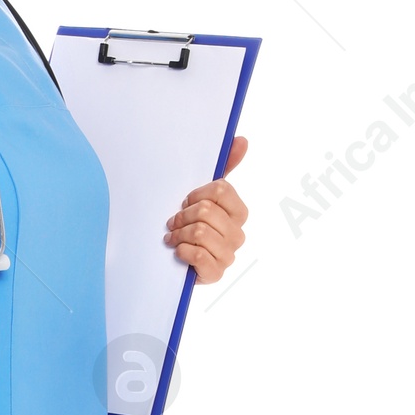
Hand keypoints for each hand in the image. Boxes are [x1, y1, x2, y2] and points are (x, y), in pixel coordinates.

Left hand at [162, 134, 248, 283]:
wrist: (174, 261)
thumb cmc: (191, 225)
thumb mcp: (203, 196)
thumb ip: (223, 169)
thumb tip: (242, 140)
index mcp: (239, 212)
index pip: (220, 190)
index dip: (196, 194)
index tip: (185, 201)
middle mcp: (238, 234)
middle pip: (206, 211)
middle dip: (182, 216)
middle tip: (173, 222)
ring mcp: (228, 256)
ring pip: (200, 232)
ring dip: (179, 234)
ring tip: (173, 237)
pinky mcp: (216, 274)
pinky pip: (198, 255)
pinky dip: (182, 251)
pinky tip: (178, 251)